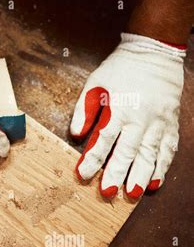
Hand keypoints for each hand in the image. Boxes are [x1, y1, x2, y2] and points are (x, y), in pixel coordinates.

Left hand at [70, 33, 185, 198]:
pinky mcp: (171, 123)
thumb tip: (74, 134)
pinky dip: (163, 166)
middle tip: (108, 193)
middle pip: (128, 151)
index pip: (103, 139)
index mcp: (120, 108)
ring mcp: (159, 121)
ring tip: (133, 194)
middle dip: (117, 173)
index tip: (82, 174)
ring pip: (151, 154)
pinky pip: (168, 148)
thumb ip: (84, 110)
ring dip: (142, 175)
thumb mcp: (95, 83)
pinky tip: (156, 181)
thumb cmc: (120, 69)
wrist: (155, 53)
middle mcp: (141, 117)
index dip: (92, 159)